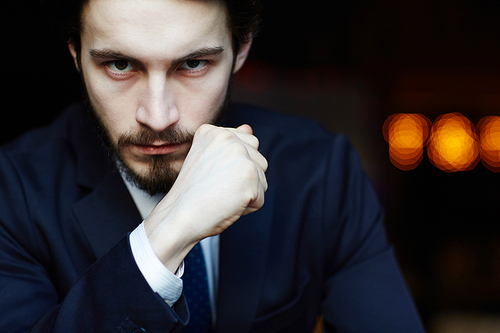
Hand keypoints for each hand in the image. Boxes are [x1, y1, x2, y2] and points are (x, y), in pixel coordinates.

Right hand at [144, 124, 267, 271]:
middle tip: (216, 188)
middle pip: (259, 161)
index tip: (211, 177)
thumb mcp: (208, 161)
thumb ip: (230, 144)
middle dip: (244, 180)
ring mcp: (240, 155)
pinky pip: (260, 198)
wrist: (177, 217)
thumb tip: (249, 127)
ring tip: (221, 196)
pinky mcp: (249, 176)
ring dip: (246, 194)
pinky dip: (247, 209)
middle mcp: (228, 138)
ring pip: (262, 179)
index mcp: (214, 132)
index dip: (233, 168)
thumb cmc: (190, 195)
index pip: (247, 145)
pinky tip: (226, 205)